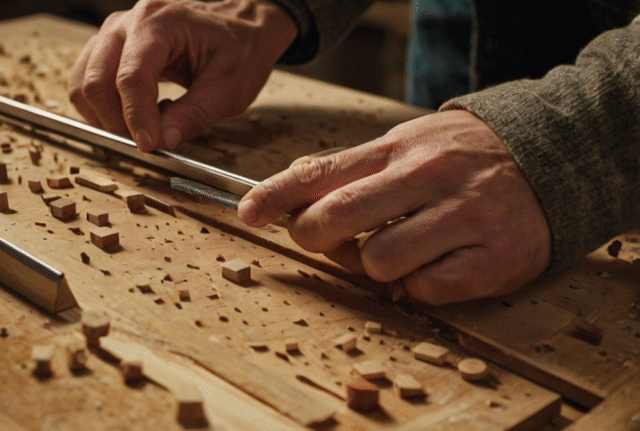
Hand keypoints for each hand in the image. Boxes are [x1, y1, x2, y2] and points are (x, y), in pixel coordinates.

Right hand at [69, 0, 296, 151]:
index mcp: (161, 23)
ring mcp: (117, 32)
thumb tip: (163, 142)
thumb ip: (193, 115)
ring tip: (140, 130)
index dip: (136, 118)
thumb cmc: (241, 48)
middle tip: (146, 142)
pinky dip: (103, 106)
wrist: (243, 25)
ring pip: (85, 82)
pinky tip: (135, 115)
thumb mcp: (229, 88)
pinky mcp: (113, 46)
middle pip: (96, 81)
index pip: (131, 77)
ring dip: (104, 116)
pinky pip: (90, 79)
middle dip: (116, 121)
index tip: (148, 145)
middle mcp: (130, 22)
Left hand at [238, 110, 551, 304]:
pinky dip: (419, 286)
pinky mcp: (495, 258)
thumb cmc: (462, 157)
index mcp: (400, 148)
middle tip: (326, 241)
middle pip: (337, 220)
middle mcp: (429, 178)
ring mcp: (464, 217)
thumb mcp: (407, 144)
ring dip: (374, 267)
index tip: (247, 213)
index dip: (275, 196)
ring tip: (396, 251)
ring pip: (379, 263)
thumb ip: (354, 168)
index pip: (321, 172)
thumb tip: (292, 188)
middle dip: (314, 239)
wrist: (554, 158)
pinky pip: (427, 290)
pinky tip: (433, 265)